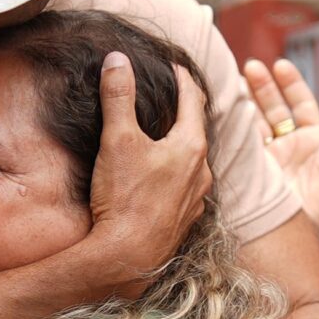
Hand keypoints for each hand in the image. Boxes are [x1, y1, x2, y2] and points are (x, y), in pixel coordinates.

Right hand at [83, 52, 209, 294]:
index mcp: (191, 146)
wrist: (127, 259)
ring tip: (167, 134)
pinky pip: (186, 186)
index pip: (192, 99)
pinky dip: (176, 173)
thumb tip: (117, 59)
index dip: (182, 78)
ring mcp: (196, 198)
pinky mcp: (185, 219)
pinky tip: (163, 177)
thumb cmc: (124, 199)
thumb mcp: (117, 139)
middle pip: (196, 129)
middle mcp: (201, 171)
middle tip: (173, 95)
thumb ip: (118, 96)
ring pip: (193, 160)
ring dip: (182, 144)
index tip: (174, 66)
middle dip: (185, 110)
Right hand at [241, 58, 318, 243]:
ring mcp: (272, 158)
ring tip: (230, 85)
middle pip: (273, 107)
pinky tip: (223, 115)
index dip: (290, 83)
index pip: (301, 102)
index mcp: (314, 138)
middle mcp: (290, 144)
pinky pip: (243, 148)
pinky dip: (233, 131)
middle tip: (249, 67)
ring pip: (255, 123)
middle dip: (261, 86)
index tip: (280, 65)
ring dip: (243, 104)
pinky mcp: (256, 173)